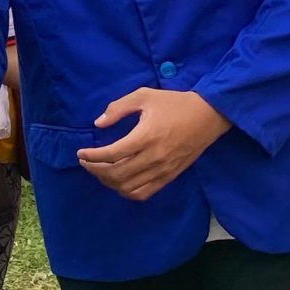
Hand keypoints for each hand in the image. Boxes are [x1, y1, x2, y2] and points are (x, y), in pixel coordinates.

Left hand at [78, 88, 228, 201]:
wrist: (208, 116)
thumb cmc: (175, 103)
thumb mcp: (144, 96)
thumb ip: (119, 108)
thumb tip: (98, 123)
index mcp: (146, 136)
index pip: (112, 154)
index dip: (92, 156)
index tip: (81, 152)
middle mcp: (154, 157)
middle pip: (117, 174)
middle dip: (96, 170)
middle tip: (86, 162)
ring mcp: (162, 170)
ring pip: (128, 187)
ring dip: (109, 182)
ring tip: (99, 171)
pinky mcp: (169, 177)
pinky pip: (144, 193)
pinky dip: (127, 192)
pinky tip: (119, 182)